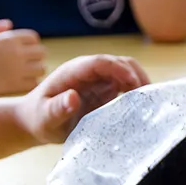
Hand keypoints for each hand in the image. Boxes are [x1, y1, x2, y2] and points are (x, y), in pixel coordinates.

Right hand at [0, 20, 46, 96]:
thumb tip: (9, 24)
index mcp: (8, 38)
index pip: (33, 38)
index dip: (30, 44)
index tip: (24, 50)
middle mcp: (16, 52)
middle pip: (41, 53)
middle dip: (35, 57)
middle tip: (27, 63)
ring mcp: (16, 69)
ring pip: (41, 68)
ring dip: (35, 71)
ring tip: (25, 74)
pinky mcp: (13, 85)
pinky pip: (33, 83)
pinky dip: (30, 83)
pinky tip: (21, 83)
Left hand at [15, 54, 149, 143]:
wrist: (35, 122)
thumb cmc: (38, 118)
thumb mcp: (45, 117)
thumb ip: (57, 108)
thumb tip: (73, 97)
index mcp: (74, 72)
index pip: (100, 63)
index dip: (118, 69)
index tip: (133, 82)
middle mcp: (89, 72)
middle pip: (119, 63)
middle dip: (136, 74)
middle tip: (148, 96)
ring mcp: (99, 81)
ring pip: (126, 72)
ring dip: (140, 83)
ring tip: (150, 102)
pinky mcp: (105, 92)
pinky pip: (126, 87)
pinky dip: (137, 94)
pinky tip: (143, 107)